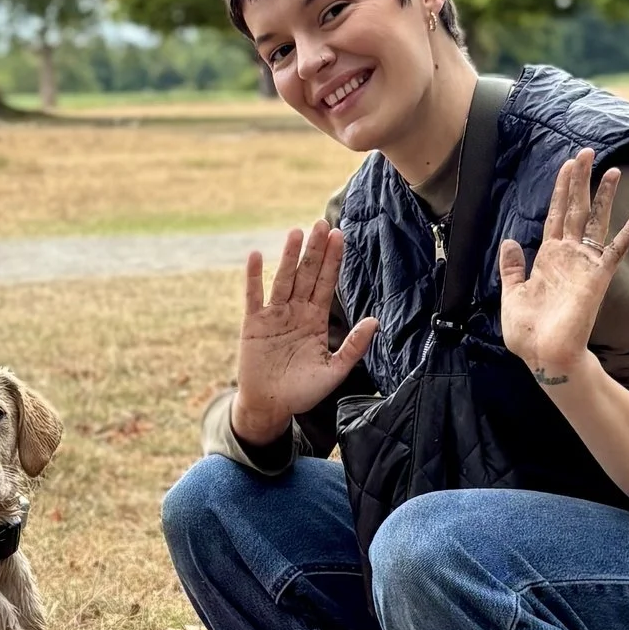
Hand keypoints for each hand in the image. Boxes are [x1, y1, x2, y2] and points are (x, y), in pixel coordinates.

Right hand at [234, 225, 380, 445]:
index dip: (333, 261)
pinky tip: (256, 255)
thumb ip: (354, 346)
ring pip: (283, 279)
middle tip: (322, 223)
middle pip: (307, 275)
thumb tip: (375, 321)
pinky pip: (253, 295)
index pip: (326, 284)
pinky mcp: (253, 323)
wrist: (271, 406)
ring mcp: (274, 315)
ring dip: (289, 256)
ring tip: (297, 232)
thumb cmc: (302, 392)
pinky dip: (254, 276)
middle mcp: (295, 312)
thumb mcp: (334, 371)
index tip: (340, 237)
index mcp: (315, 320)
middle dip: (315, 250)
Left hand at [497, 148, 628, 388]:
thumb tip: (510, 240)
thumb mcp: (512, 294)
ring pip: (596, 222)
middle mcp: (568, 256)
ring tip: (612, 170)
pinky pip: (616, 250)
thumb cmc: (529, 332)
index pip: (556, 215)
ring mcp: (584, 265)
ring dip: (604, 196)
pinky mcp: (597, 278)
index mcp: (548, 258)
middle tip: (586, 152)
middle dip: (581, 181)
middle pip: (576, 210)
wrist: (544, 356)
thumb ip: (512, 267)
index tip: (567, 165)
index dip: (561, 190)